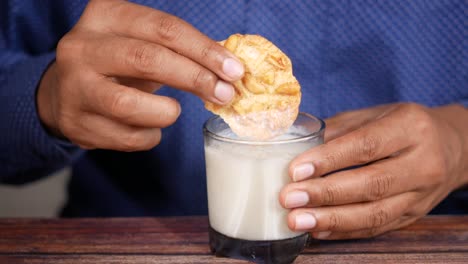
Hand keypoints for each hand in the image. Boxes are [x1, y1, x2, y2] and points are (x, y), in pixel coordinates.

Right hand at [37, 0, 243, 150]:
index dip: (204, 50)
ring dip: (165, 112)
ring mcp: (74, 86)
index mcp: (106, 16)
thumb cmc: (118, 65)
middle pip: (147, 59)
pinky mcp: (76, 122)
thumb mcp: (142, 45)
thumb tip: (230, 70)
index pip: (164, 29)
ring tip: (172, 111)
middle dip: (194, 78)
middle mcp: (82, 47)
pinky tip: (149, 127)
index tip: (234, 70)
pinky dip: (150, 136)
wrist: (65, 92)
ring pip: (128, 104)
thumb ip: (181, 52)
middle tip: (224, 93)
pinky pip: (127, 137)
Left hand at [279, 103, 467, 238]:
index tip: (296, 171)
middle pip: (371, 183)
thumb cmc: (403, 126)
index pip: (366, 146)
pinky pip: (378, 228)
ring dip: (332, 220)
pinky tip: (318, 231)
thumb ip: (339, 128)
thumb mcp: (376, 114)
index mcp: (410, 127)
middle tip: (289, 198)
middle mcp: (422, 162)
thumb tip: (295, 143)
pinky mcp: (414, 215)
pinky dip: (345, 232)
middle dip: (325, 194)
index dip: (329, 160)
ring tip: (298, 221)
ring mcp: (421, 194)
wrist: (453, 148)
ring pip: (375, 213)